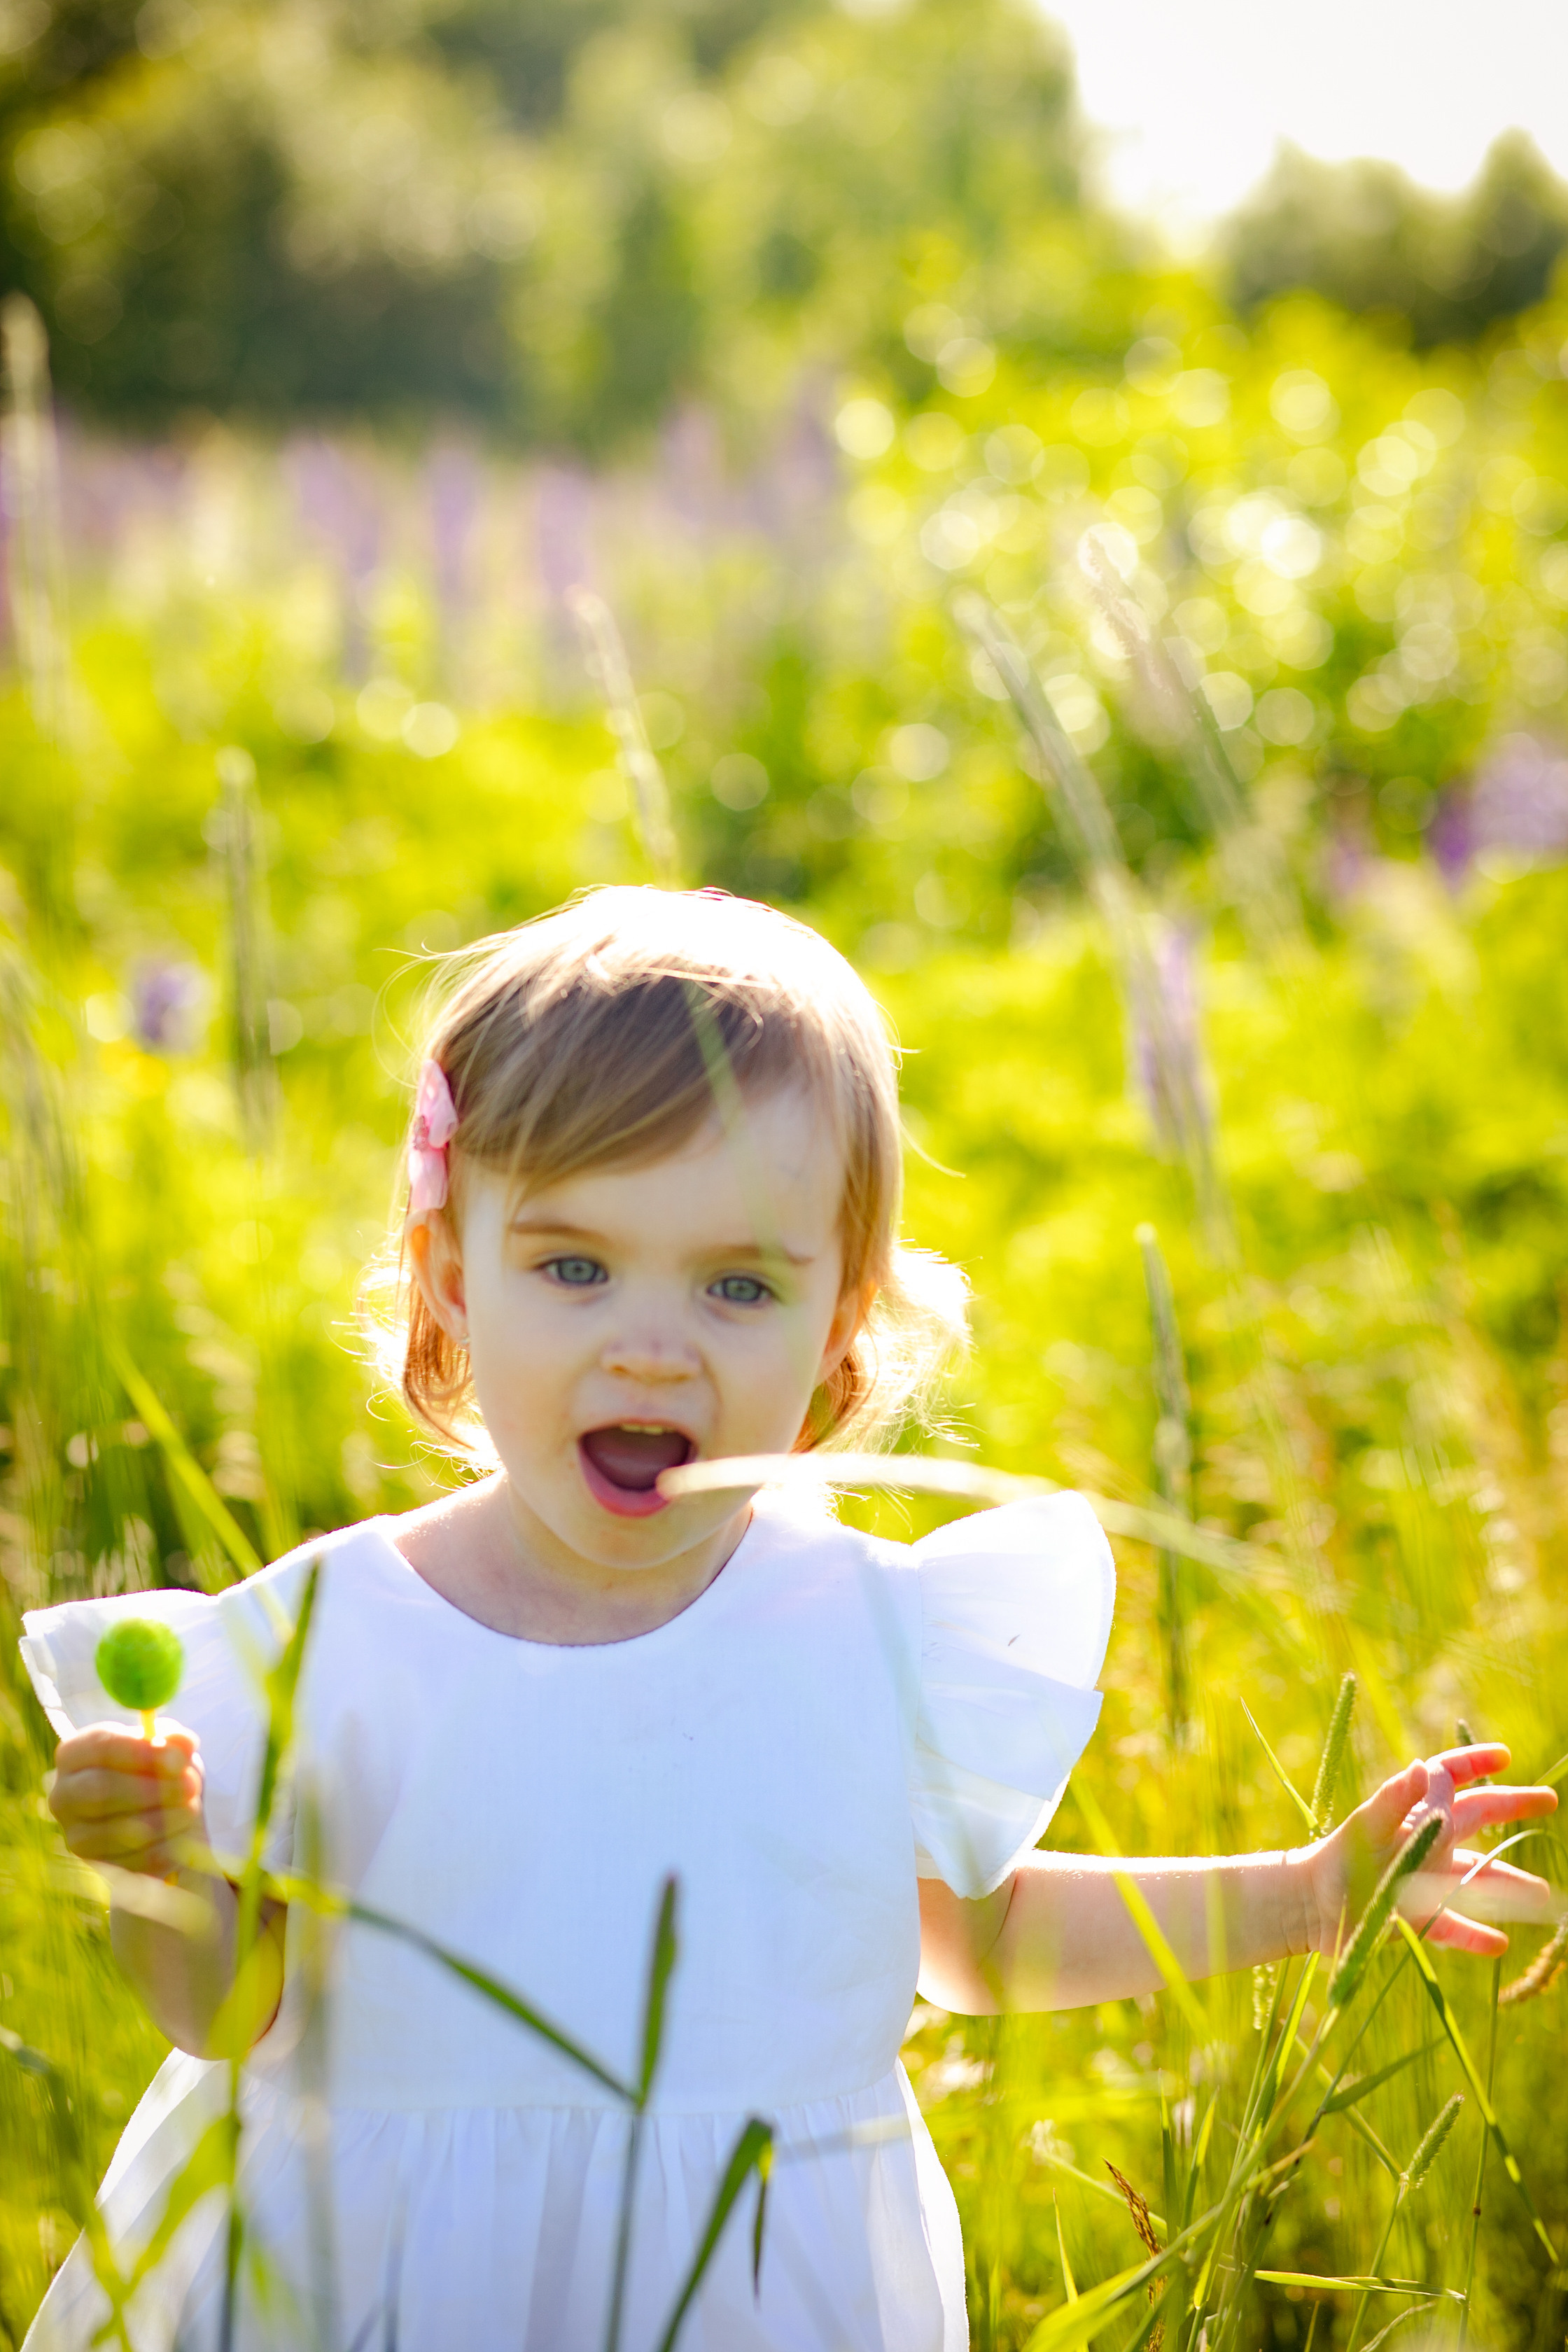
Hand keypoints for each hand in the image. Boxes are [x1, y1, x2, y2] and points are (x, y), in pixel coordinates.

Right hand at [48, 1722, 207, 1878]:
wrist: (167, 1819)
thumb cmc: (162, 1773)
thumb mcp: (170, 1751)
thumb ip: (175, 1742)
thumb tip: (183, 1743)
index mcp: (76, 1753)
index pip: (100, 1747)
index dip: (140, 1752)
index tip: (178, 1760)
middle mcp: (64, 1794)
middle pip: (100, 1789)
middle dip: (152, 1788)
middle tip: (190, 1785)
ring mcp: (74, 1832)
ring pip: (114, 1829)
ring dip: (162, 1819)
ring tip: (191, 1808)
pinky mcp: (95, 1864)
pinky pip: (130, 1860)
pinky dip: (163, 1846)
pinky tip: (180, 1834)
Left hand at [1309, 1744, 1557, 1957]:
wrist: (1308, 1905)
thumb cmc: (1335, 1859)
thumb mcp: (1367, 1826)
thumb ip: (1396, 1799)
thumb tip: (1426, 1767)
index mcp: (1414, 1814)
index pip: (1450, 1779)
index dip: (1475, 1763)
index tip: (1505, 1755)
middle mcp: (1427, 1843)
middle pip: (1478, 1818)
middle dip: (1512, 1805)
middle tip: (1549, 1799)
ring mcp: (1427, 1880)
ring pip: (1477, 1879)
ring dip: (1509, 1885)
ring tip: (1543, 1894)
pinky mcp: (1419, 1917)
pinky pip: (1455, 1927)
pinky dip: (1476, 1936)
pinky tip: (1499, 1944)